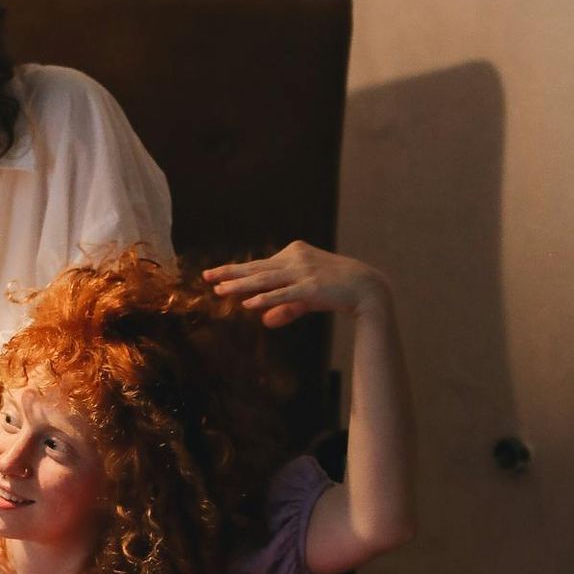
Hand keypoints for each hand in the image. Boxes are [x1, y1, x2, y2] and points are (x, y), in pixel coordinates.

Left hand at [205, 243, 389, 328]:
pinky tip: (248, 303)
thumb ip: (284, 307)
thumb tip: (264, 321)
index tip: (215, 275)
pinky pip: (283, 294)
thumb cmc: (335, 289)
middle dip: (230, 273)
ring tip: (220, 290)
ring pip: (265, 279)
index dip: (236, 270)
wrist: (367, 287)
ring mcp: (303, 272)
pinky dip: (265, 298)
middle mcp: (296, 258)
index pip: (259, 264)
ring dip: (241, 285)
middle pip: (256, 268)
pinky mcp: (311, 288)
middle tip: (206, 277)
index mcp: (294, 252)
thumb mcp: (305, 297)